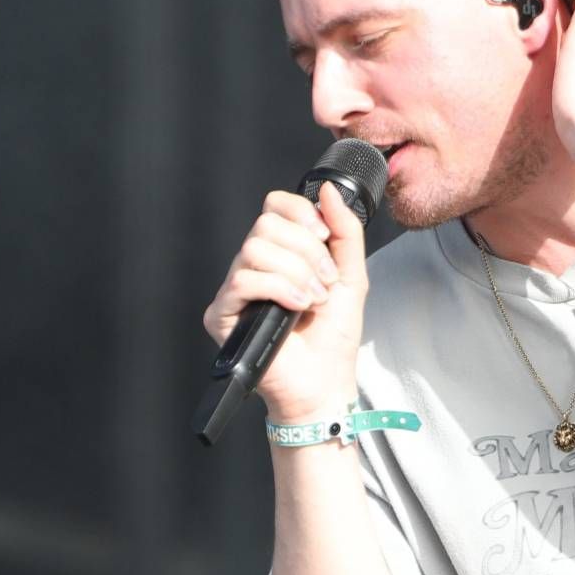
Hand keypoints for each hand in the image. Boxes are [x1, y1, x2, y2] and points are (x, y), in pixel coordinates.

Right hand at [203, 181, 366, 420]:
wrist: (325, 383)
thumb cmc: (334, 335)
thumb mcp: (353, 275)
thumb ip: (346, 231)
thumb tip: (330, 191)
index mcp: (281, 252)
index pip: (275, 205)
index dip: (301, 213)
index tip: (325, 238)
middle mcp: (253, 265)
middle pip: (266, 224)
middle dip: (306, 250)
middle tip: (325, 281)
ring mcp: (235, 290)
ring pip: (255, 250)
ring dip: (296, 273)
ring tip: (313, 300)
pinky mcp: (221, 315)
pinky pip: (242, 281)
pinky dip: (278, 289)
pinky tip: (297, 308)